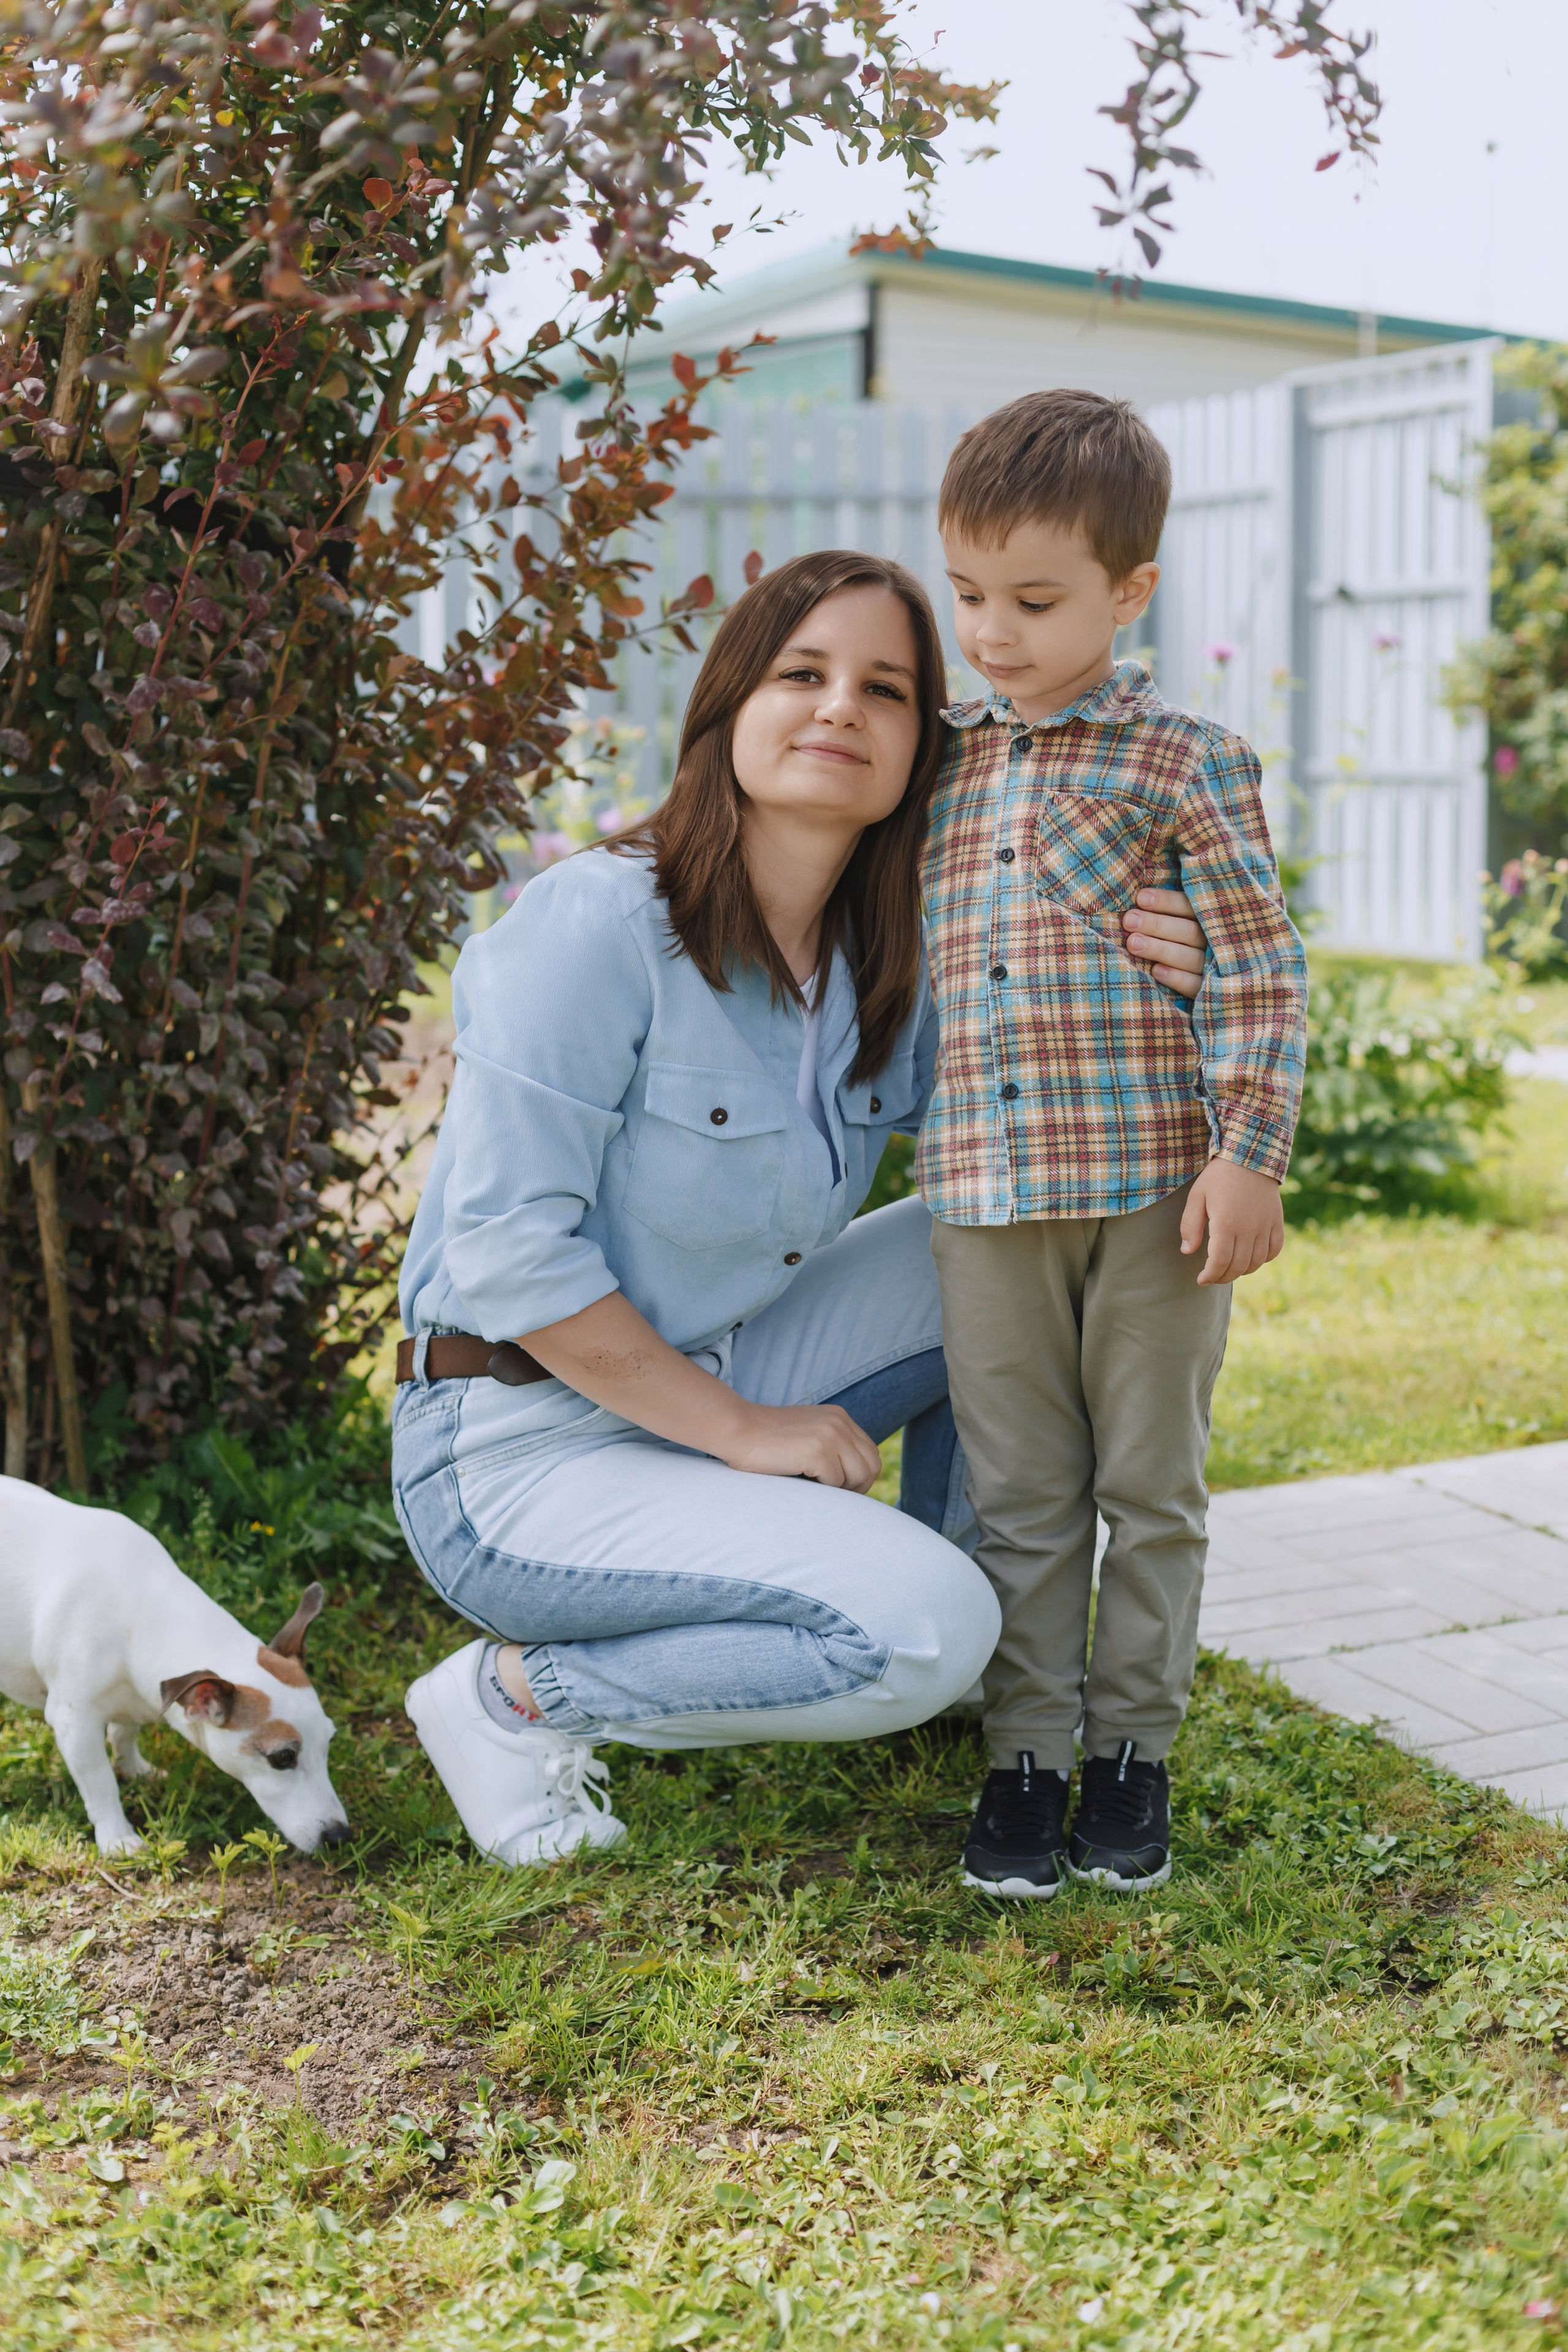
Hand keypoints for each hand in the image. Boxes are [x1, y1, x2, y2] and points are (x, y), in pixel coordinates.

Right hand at [714, 1399, 880, 1491]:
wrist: (736, 1430)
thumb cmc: (766, 1441)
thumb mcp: (807, 1433)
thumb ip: (831, 1445)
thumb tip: (856, 1480)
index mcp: (839, 1417)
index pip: (871, 1453)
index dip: (862, 1477)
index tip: (842, 1490)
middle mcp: (839, 1422)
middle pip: (872, 1465)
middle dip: (859, 1487)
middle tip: (834, 1496)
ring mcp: (830, 1435)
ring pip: (860, 1475)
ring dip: (841, 1489)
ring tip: (817, 1488)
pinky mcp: (817, 1451)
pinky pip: (835, 1482)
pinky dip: (822, 1489)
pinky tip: (802, 1480)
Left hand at [1121, 887, 1207, 998]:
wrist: (1218, 989)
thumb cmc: (1180, 944)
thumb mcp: (1181, 922)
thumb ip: (1167, 913)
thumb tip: (1138, 899)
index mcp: (1209, 921)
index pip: (1190, 907)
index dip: (1166, 901)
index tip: (1140, 898)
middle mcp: (1215, 942)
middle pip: (1189, 931)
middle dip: (1157, 925)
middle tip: (1129, 921)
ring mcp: (1214, 967)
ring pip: (1190, 958)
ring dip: (1161, 949)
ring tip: (1133, 943)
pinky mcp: (1210, 990)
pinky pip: (1195, 985)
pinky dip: (1176, 978)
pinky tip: (1155, 971)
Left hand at [1180, 1158, 1284, 1285]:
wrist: (1250, 1155)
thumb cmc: (1218, 1176)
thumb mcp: (1197, 1197)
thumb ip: (1190, 1226)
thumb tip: (1187, 1252)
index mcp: (1226, 1223)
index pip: (1220, 1262)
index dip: (1210, 1275)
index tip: (1201, 1280)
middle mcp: (1249, 1228)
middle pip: (1238, 1266)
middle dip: (1223, 1277)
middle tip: (1212, 1277)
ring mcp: (1266, 1225)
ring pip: (1257, 1262)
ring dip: (1242, 1271)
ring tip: (1229, 1268)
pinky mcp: (1277, 1221)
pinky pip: (1275, 1249)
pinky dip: (1264, 1259)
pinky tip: (1251, 1258)